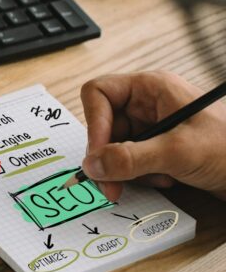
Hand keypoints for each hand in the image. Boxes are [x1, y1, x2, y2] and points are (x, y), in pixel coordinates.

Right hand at [80, 71, 225, 201]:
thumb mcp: (178, 152)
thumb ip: (130, 158)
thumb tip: (93, 165)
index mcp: (152, 88)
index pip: (99, 94)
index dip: (94, 124)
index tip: (99, 155)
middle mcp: (149, 104)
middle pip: (104, 125)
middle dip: (109, 156)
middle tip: (111, 183)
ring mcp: (154, 127)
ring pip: (115, 147)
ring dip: (128, 170)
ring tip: (154, 178)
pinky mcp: (159, 148)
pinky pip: (130, 161)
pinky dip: (141, 176)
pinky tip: (165, 180)